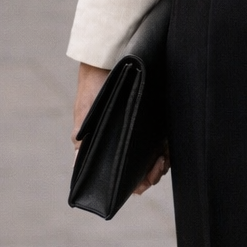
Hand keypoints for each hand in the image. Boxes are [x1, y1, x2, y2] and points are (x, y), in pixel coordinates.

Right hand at [71, 62, 169, 196]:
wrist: (109, 61)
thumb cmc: (93, 92)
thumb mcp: (86, 118)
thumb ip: (82, 144)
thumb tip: (78, 169)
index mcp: (109, 150)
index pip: (123, 178)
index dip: (135, 184)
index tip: (143, 181)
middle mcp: (127, 145)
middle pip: (143, 171)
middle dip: (152, 174)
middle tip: (157, 166)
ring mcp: (142, 134)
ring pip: (156, 159)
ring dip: (162, 163)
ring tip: (163, 157)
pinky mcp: (156, 121)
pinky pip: (165, 142)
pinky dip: (168, 148)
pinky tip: (168, 147)